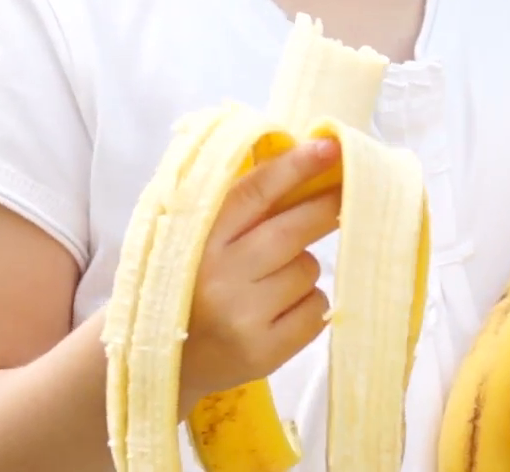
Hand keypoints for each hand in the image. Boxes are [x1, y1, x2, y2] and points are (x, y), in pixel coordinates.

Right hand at [177, 137, 342, 414]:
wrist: (160, 362)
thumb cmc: (190, 285)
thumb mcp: (196, 240)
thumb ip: (241, 207)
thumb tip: (306, 161)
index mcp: (197, 239)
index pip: (254, 192)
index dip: (295, 167)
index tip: (330, 147)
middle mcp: (217, 277)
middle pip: (293, 230)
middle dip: (326, 207)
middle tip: (349, 192)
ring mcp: (241, 317)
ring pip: (308, 269)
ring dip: (304, 267)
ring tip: (271, 283)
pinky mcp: (262, 352)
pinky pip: (316, 309)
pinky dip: (309, 304)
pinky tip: (278, 312)